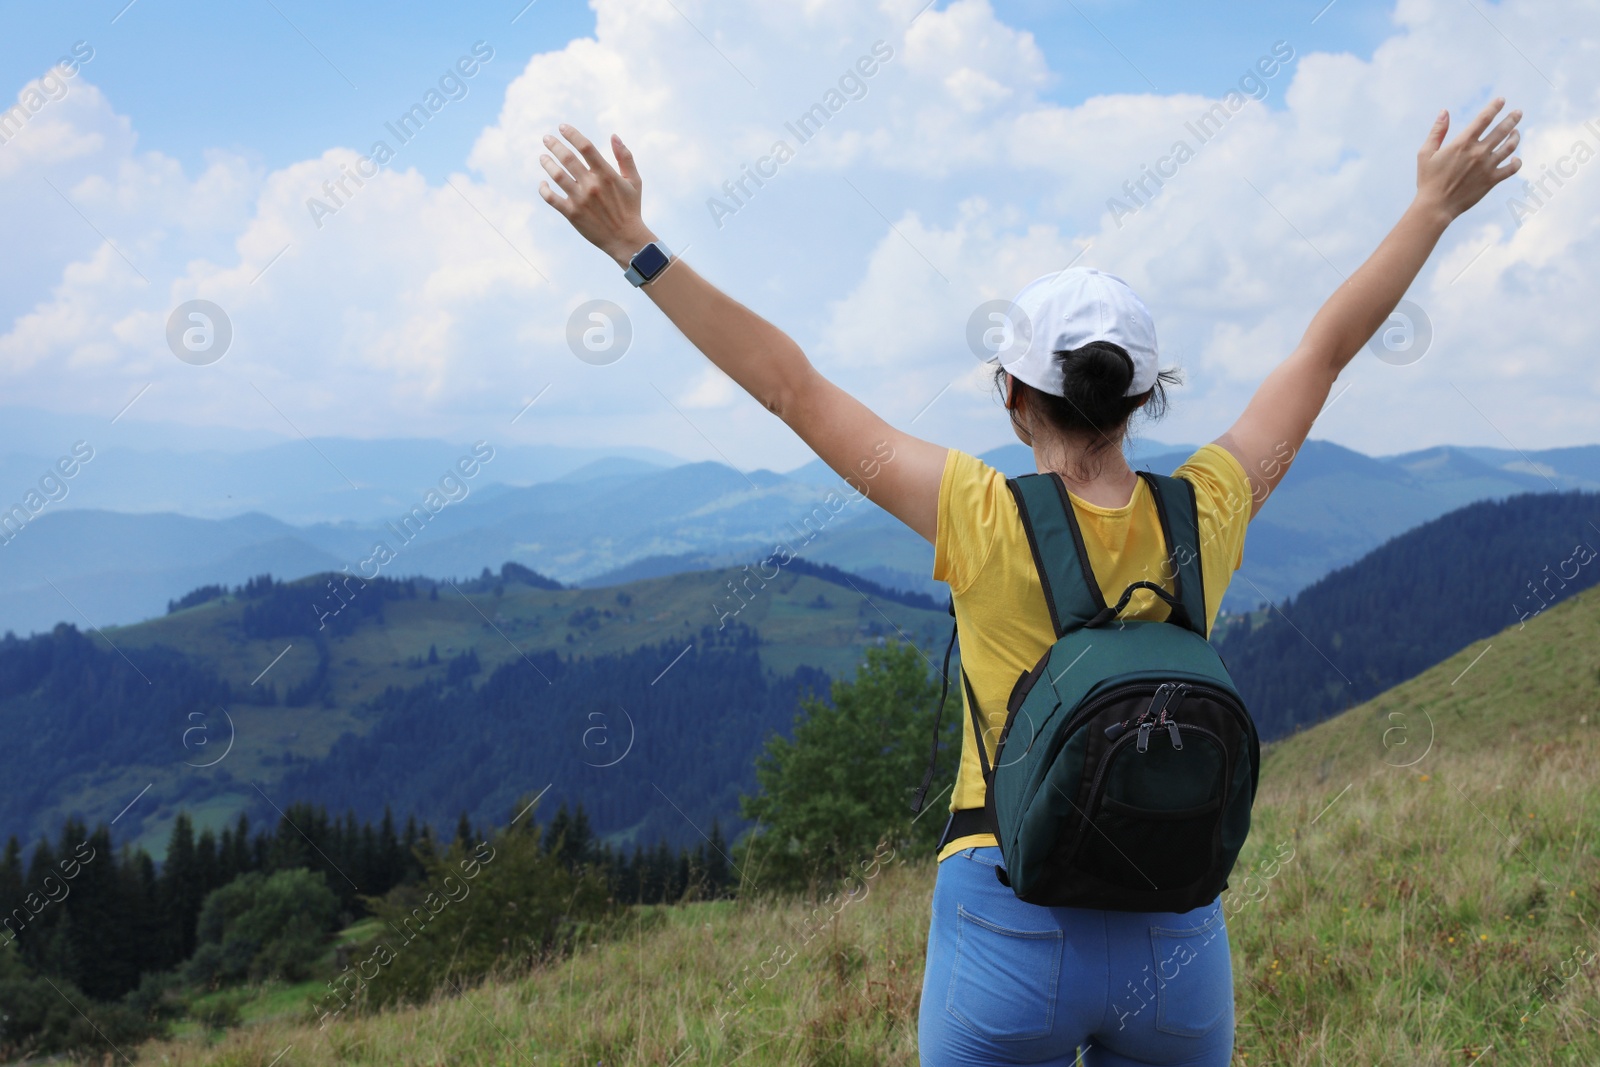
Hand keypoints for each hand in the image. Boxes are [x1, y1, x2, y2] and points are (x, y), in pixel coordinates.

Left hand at [537, 124, 654, 267]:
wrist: (626, 239)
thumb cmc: (631, 208)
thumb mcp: (634, 181)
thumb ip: (625, 157)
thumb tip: (614, 136)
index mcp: (607, 174)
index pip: (585, 147)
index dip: (572, 134)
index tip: (562, 127)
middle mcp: (592, 185)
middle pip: (567, 158)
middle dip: (554, 145)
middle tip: (546, 139)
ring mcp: (580, 200)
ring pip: (556, 175)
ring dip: (546, 163)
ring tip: (542, 157)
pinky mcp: (572, 214)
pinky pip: (551, 198)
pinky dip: (543, 190)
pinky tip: (543, 184)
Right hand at [1415, 97, 1521, 221]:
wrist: (1436, 206)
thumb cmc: (1428, 180)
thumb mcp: (1425, 153)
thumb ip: (1437, 131)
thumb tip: (1444, 111)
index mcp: (1463, 143)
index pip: (1484, 119)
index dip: (1494, 107)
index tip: (1502, 100)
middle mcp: (1478, 152)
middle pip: (1502, 129)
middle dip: (1512, 118)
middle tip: (1518, 112)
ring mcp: (1487, 166)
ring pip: (1510, 146)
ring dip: (1515, 136)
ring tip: (1516, 132)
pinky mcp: (1492, 180)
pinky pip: (1512, 168)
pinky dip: (1517, 162)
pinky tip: (1516, 158)